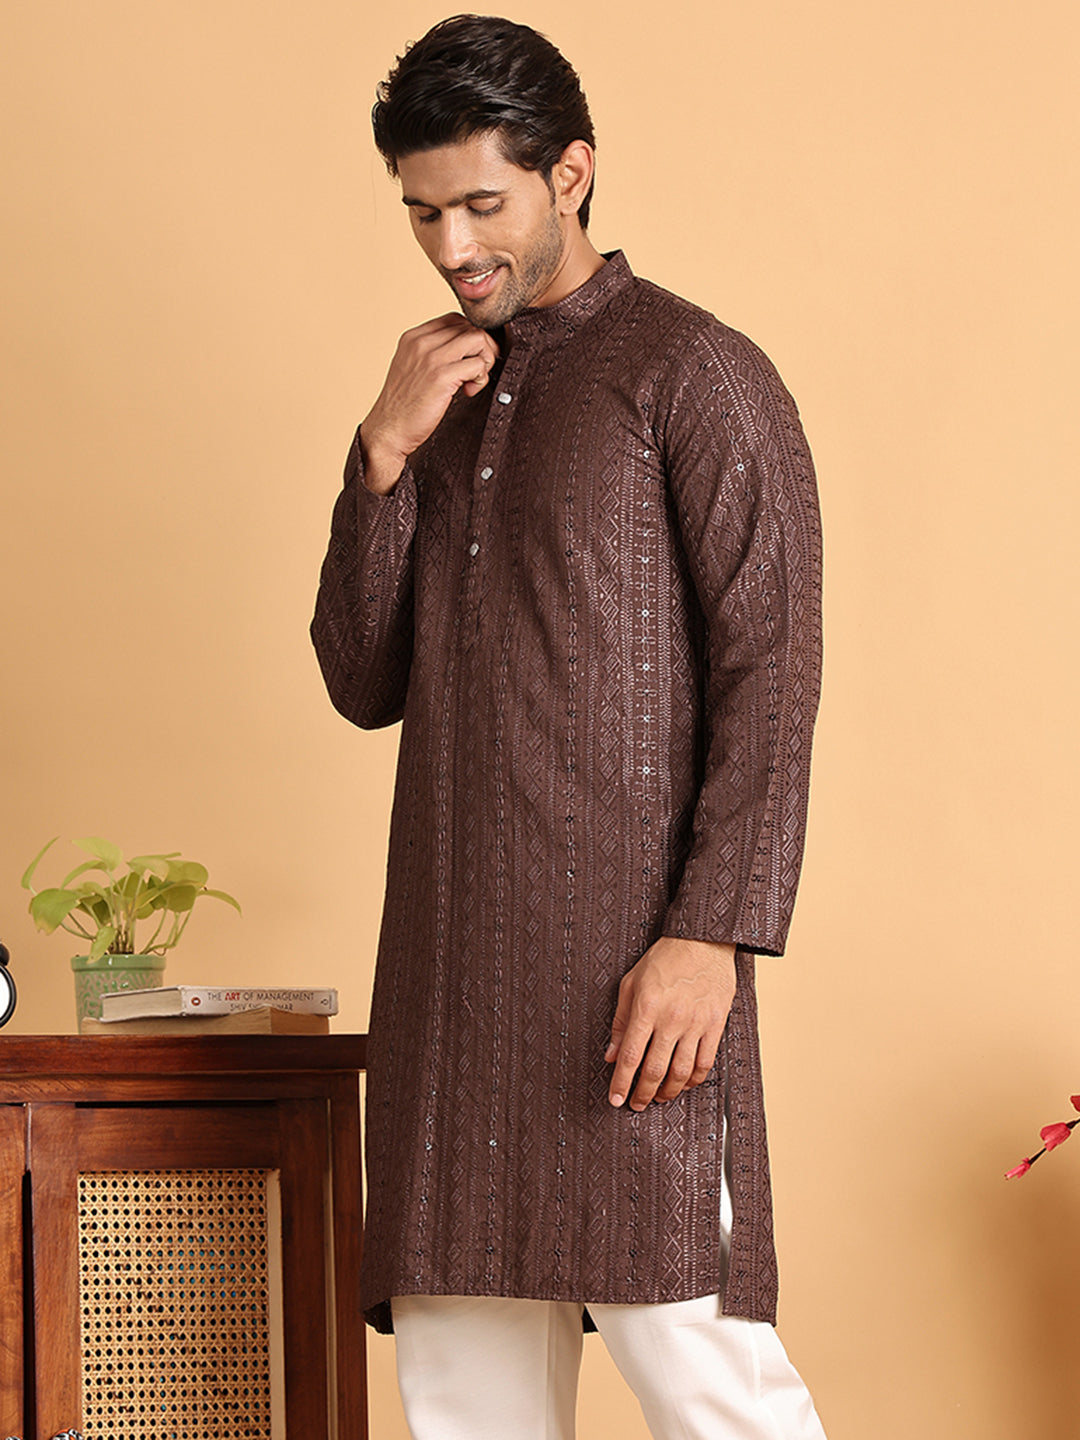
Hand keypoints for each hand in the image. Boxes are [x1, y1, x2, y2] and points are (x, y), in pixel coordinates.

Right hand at [360, 314, 499, 493]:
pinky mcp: (442, 377)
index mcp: (413, 337)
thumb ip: (432, 353)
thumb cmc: (403, 406)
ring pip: (478, 339)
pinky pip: (478, 364)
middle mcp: (422, 342)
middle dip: (482, 349)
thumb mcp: (412, 368)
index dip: (470, 337)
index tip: (471, 358)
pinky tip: (469, 392)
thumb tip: (465, 347)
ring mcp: (431, 358)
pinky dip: (481, 378)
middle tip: (476, 372)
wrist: (388, 430)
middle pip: (469, 326)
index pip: (455, 319)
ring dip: (485, 360)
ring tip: (474, 380)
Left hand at [606, 937, 735, 1110]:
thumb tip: (611, 1054)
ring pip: (681, 1072)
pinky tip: (684, 1084)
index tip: (616, 1099)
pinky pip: (705, 1062)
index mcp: (647, 1007)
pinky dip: (693, 1080)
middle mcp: (672, 1019)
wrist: (703, 940)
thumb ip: (621, 1021)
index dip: (621, 1082)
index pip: (630, 1056)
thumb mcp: (631, 983)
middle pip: (655, 1070)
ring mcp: (696, 1023)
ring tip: (659, 1098)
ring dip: (668, 1092)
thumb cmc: (664, 959)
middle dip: (643, 1094)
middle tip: (636, 1104)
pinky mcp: (716, 1024)